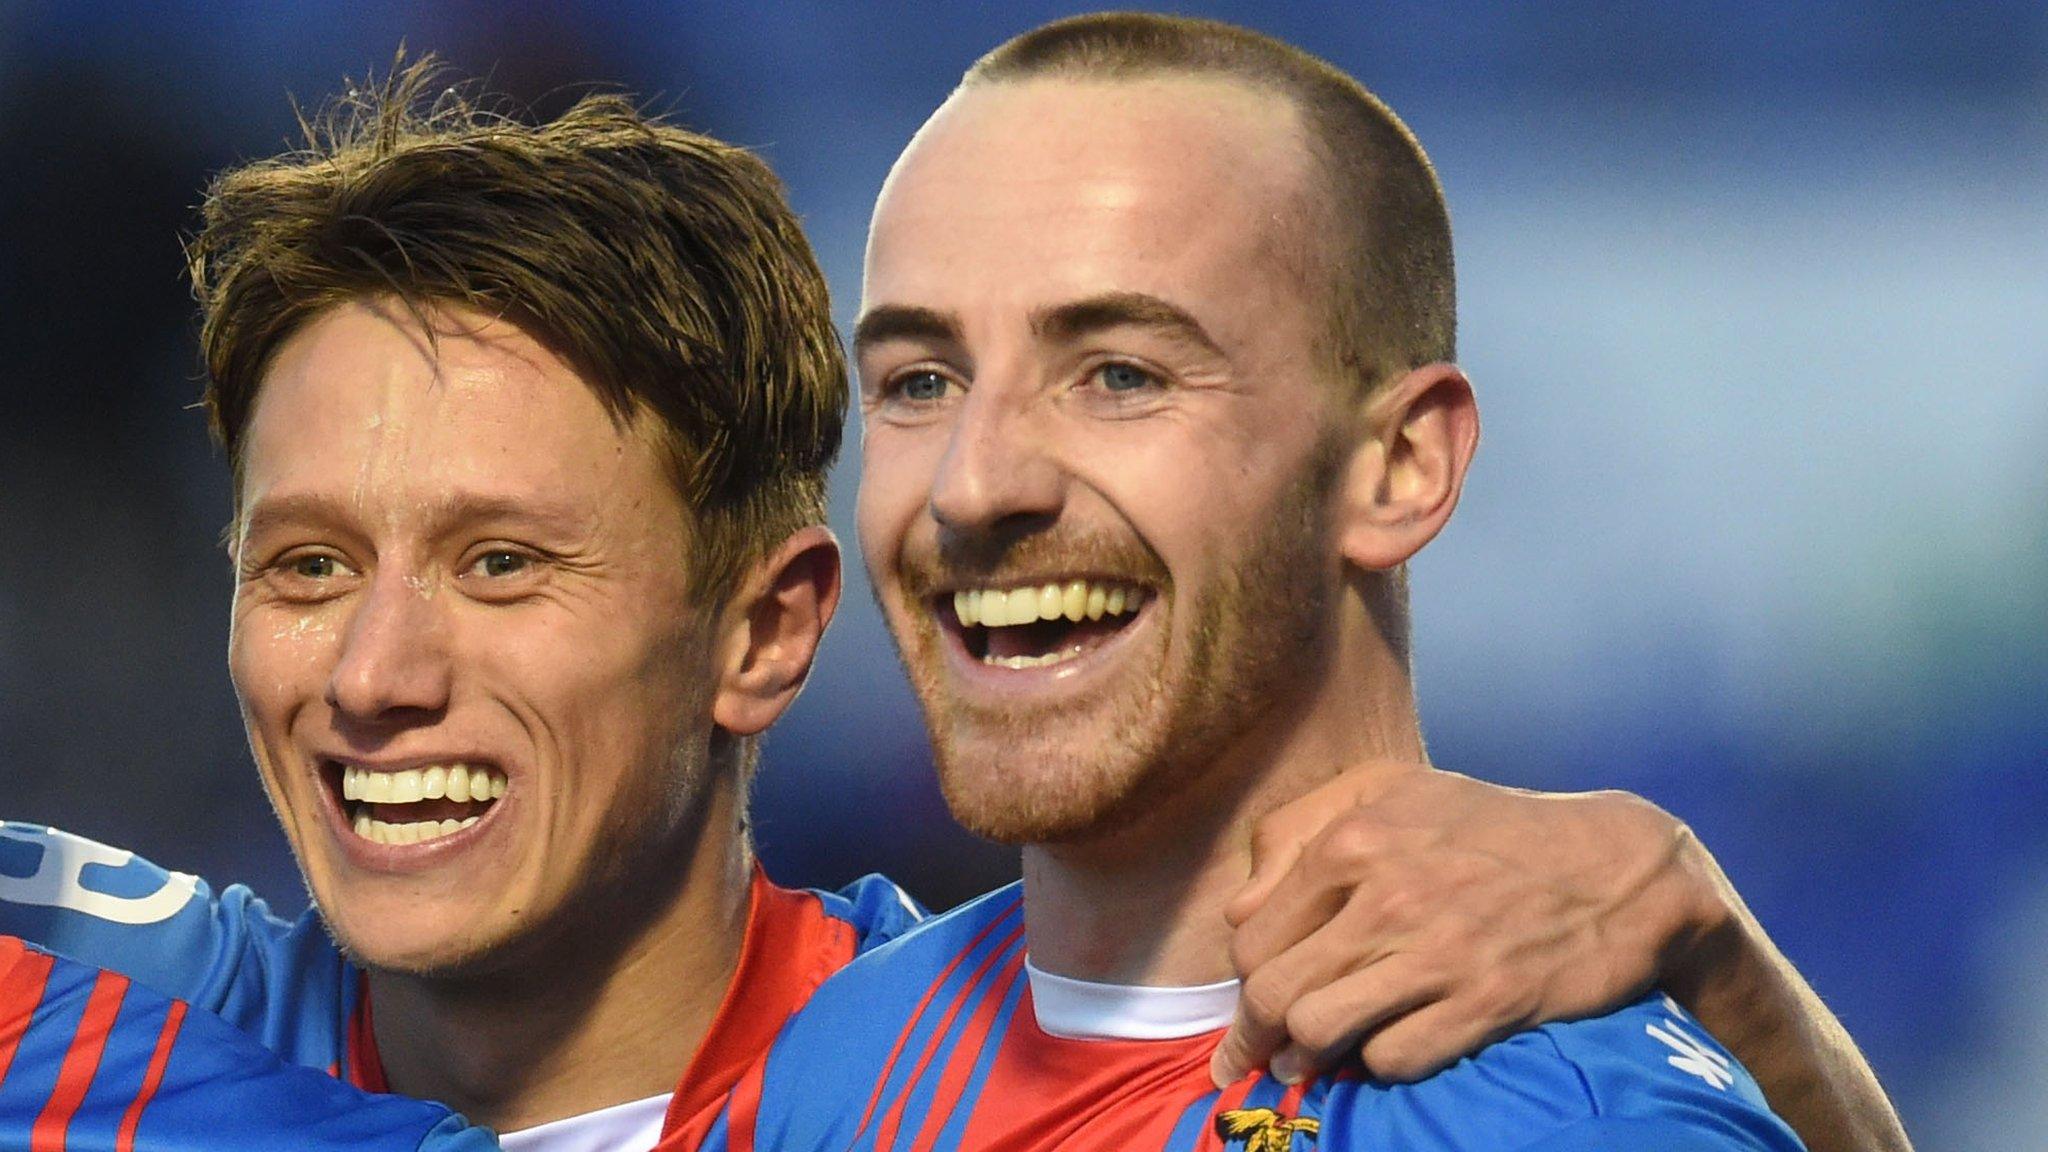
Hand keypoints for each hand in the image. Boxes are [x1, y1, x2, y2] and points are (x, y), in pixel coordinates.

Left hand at [1211, 765, 1715, 1086]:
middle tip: (1254, 1059)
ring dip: (1306, 1058)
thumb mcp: (1391, 791)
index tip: (1248, 1009)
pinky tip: (1386, 1048)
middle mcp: (1386, 895)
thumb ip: (1298, 832)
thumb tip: (1239, 910)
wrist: (1618, 867)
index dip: (1241, 984)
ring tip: (1308, 1063)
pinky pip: (1393, 1059)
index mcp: (1354, 840)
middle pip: (1272, 992)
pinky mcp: (1486, 1003)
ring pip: (1318, 1030)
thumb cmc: (1492, 829)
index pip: (1252, 938)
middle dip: (1252, 1037)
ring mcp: (1438, 952)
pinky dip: (1379, 1063)